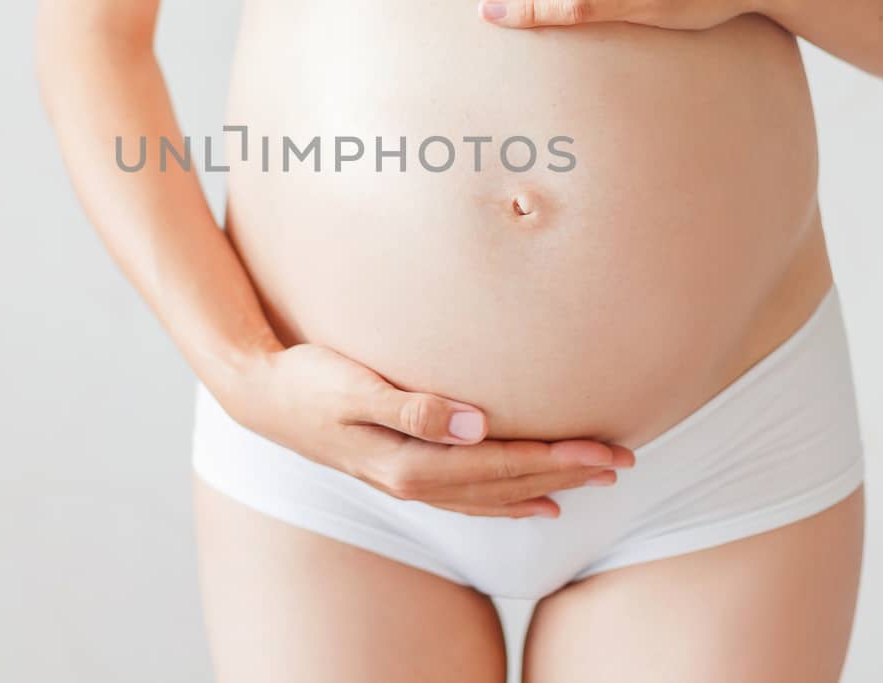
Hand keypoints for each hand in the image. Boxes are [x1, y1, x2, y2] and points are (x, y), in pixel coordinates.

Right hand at [222, 342, 633, 518]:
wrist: (259, 395)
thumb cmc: (307, 381)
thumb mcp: (353, 385)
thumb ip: (412, 405)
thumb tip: (473, 422)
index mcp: (409, 462)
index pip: (502, 464)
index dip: (557, 459)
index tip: (606, 451)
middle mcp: (413, 481)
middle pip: (506, 484)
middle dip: (567, 474)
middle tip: (623, 465)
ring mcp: (406, 481)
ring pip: (491, 495)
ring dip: (545, 487)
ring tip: (592, 484)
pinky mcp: (400, 471)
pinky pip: (468, 497)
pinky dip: (506, 501)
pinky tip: (530, 500)